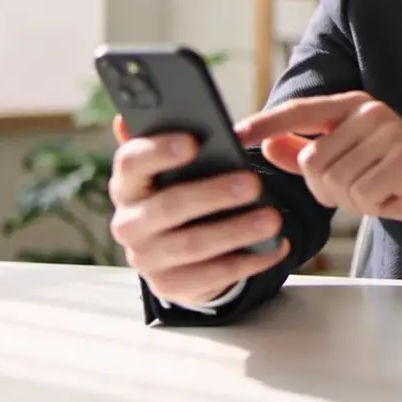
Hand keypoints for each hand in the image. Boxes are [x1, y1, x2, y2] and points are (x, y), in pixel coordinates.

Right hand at [107, 116, 289, 306]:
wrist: (178, 251)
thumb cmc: (181, 190)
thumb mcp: (173, 166)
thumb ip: (163, 139)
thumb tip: (127, 116)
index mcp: (127, 184)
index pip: (131, 163)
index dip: (160, 151)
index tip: (194, 142)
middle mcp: (128, 223)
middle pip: (168, 206)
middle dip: (214, 193)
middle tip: (255, 182)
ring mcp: (146, 258)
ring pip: (192, 244)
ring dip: (237, 231)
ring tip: (274, 218)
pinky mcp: (170, 286)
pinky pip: (211, 276)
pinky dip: (247, 262)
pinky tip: (275, 247)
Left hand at [235, 91, 401, 242]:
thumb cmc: (395, 176)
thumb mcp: (348, 162)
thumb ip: (307, 153)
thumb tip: (268, 145)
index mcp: (353, 107)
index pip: (300, 111)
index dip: (266, 123)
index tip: (236, 134)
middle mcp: (371, 113)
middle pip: (314, 161)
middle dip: (330, 188)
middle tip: (363, 187)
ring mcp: (390, 134)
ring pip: (336, 181)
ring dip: (354, 200)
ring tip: (381, 190)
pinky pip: (361, 195)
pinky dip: (373, 207)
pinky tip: (393, 197)